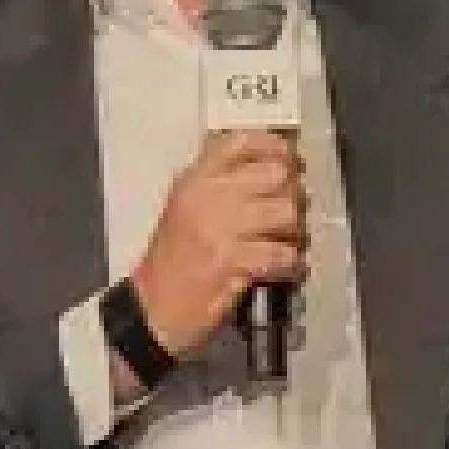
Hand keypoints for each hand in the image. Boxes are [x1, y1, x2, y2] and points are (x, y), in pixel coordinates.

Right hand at [128, 131, 309, 368]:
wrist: (152, 305)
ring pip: (285, 211)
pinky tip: (288, 266)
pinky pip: (282, 253)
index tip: (290, 157)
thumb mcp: (184, 207)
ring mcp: (220, 228)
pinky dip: (292, 262)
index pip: (241, 143)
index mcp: (195, 179)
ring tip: (292, 240)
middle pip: (274, 173)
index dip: (274, 146)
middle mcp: (208, 196)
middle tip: (295, 206)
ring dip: (297, 229)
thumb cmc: (171, 260)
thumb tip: (266, 168)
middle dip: (294, 191)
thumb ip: (218, 184)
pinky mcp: (232, 261)